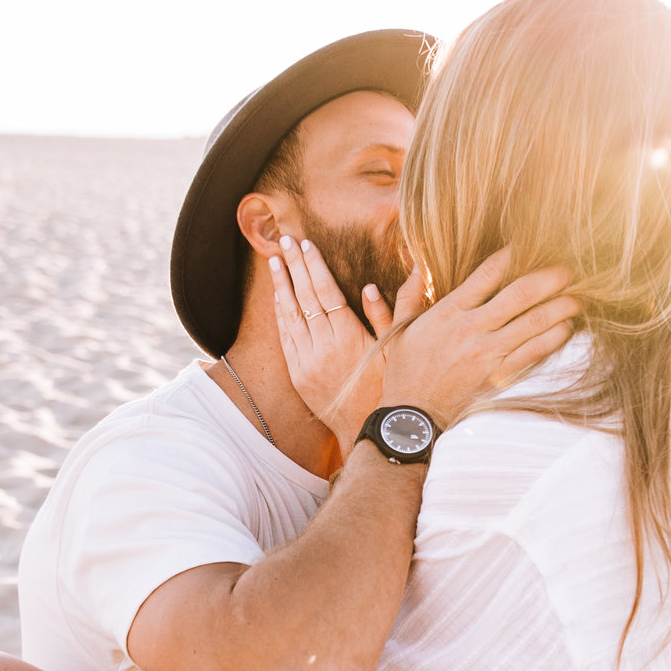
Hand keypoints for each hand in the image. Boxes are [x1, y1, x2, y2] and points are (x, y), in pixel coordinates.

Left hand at [269, 235, 388, 442]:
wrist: (366, 430)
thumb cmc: (388, 389)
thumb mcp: (396, 352)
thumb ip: (387, 316)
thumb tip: (371, 286)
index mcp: (348, 336)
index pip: (326, 292)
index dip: (315, 266)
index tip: (306, 244)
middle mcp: (323, 346)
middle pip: (304, 297)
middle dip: (294, 265)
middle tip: (285, 239)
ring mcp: (306, 361)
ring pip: (289, 314)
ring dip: (281, 285)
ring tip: (274, 259)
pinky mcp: (297, 374)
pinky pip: (285, 337)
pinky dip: (280, 313)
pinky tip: (277, 295)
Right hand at [376, 249, 580, 428]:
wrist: (412, 416)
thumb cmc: (406, 370)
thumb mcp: (399, 330)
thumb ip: (410, 295)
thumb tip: (418, 264)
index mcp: (449, 312)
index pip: (488, 273)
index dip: (512, 255)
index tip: (527, 246)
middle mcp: (471, 329)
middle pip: (520, 294)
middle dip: (549, 278)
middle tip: (569, 269)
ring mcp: (488, 354)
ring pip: (534, 323)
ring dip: (561, 307)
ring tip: (577, 297)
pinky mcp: (499, 377)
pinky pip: (535, 353)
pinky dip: (554, 338)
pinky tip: (566, 328)